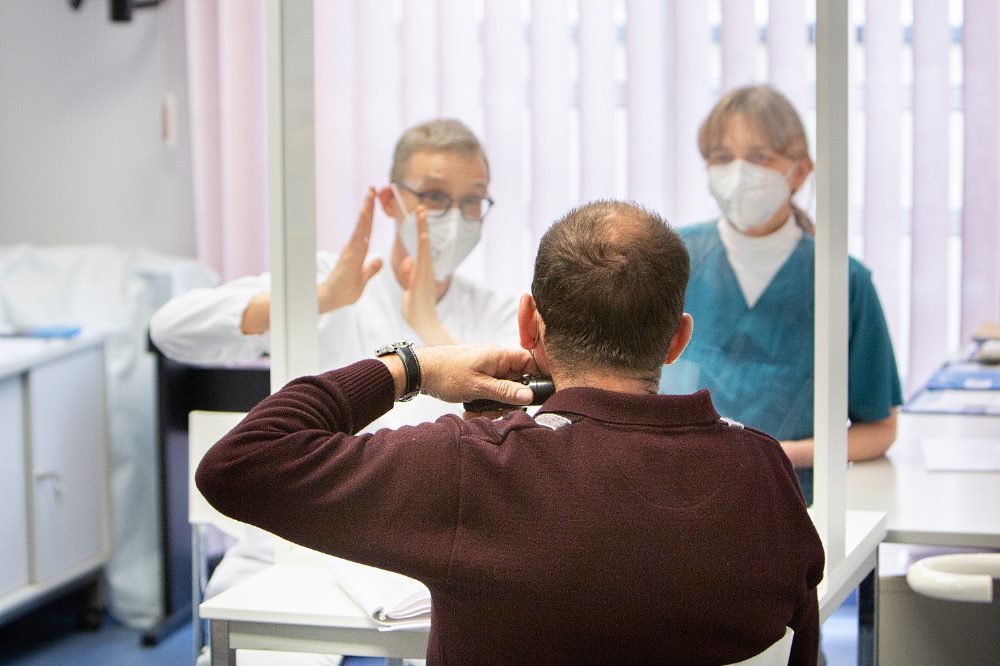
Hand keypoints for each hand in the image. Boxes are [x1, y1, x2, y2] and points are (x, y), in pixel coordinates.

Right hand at [317, 188, 383, 312]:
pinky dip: (362, 222)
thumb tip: (379, 259)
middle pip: (364, 222)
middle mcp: (355, 247)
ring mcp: (352, 249)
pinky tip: (365, 210)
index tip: (374, 201)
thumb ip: (371, 269)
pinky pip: (358, 234)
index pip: (367, 229)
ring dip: (366, 208)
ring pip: (361, 224)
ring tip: (370, 192)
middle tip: (373, 187)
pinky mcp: (350, 254)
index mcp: (359, 252)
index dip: (371, 215)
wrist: (331, 300)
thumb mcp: (363, 280)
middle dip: (369, 204)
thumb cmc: (344, 292)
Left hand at [399, 206, 454, 343]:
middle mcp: (425, 267)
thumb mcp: (410, 286)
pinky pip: (423, 258)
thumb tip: (409, 262)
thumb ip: (410, 273)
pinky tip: (423, 234)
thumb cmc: (416, 308)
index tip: (417, 215)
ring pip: (424, 245)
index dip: (418, 229)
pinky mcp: (424, 277)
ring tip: (422, 212)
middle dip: (422, 223)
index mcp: (420, 269)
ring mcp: (426, 271)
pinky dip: (423, 246)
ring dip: (423, 228)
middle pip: (424, 240)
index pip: (419, 245)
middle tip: (421, 206)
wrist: (423, 322)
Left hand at [412, 345, 539, 404]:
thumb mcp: (478, 386)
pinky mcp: (477, 379)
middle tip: (497, 411)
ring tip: (478, 413)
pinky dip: (482, 404)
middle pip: (516, 382)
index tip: (532, 397)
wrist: (419, 371)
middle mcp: (495, 361)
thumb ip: (505, 391)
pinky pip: (488, 393)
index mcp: (499, 356)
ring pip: (501, 392)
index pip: (530, 362)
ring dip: (492, 406)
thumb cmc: (447, 373)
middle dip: (508, 401)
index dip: (535, 378)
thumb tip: (529, 395)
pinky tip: (470, 412)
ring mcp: (486, 370)